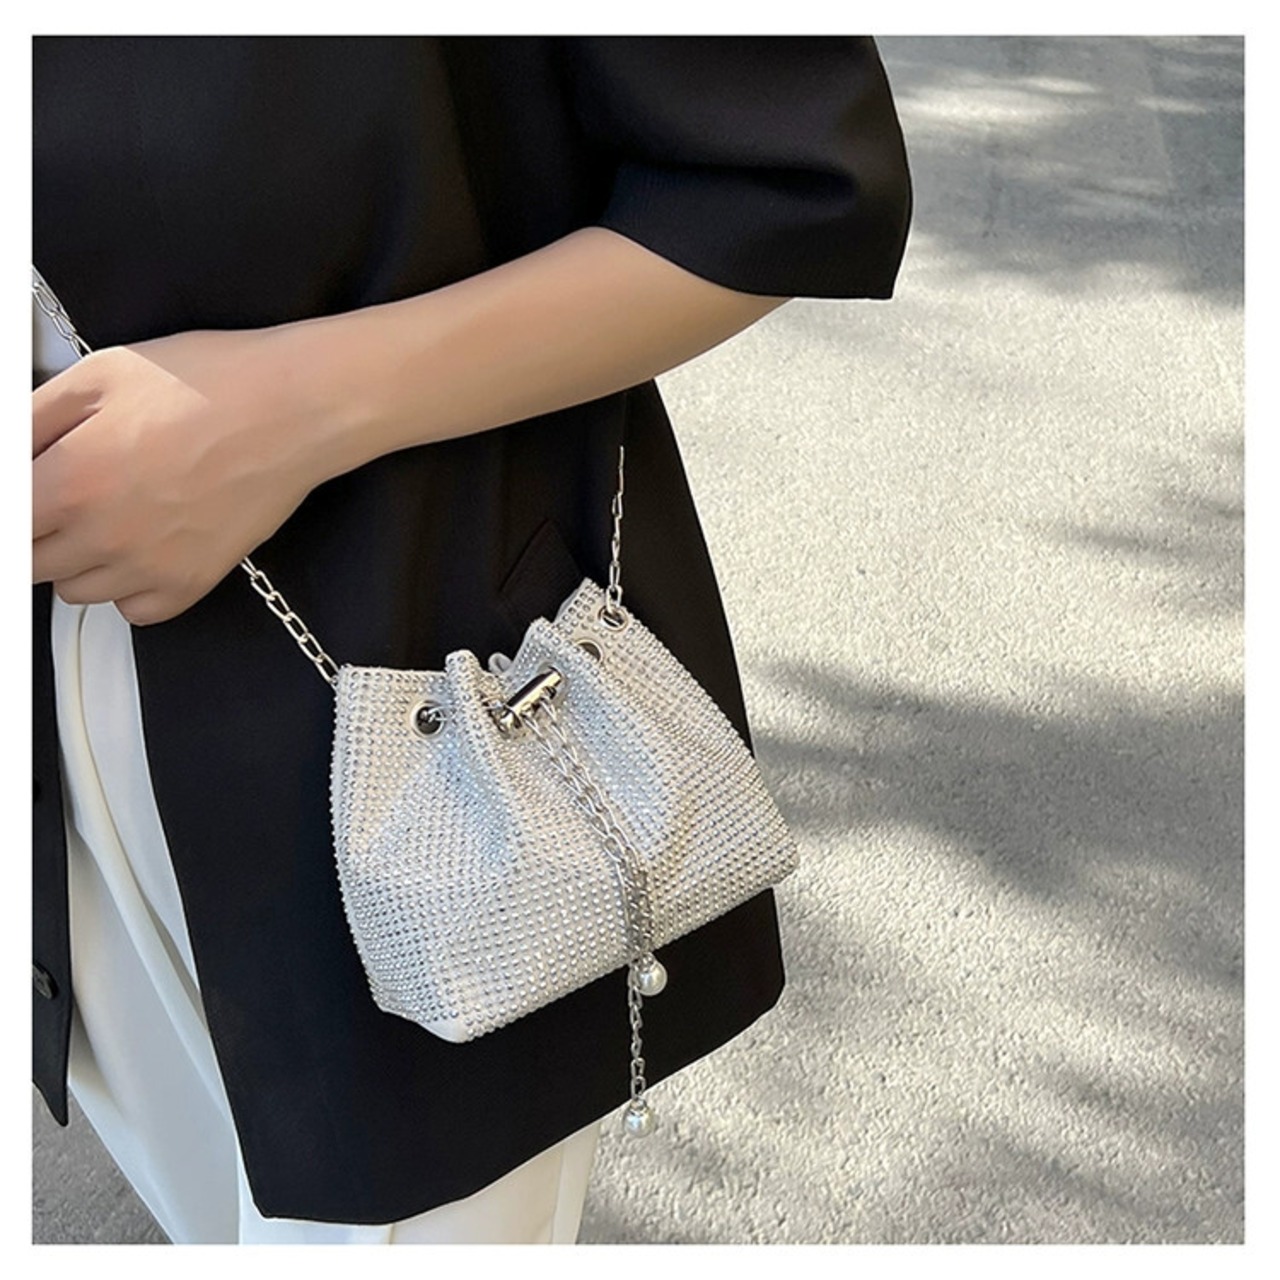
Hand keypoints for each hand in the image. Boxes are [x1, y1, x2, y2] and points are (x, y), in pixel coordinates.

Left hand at [32, 328, 320, 625]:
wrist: (292, 410)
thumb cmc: (210, 384)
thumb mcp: (103, 374)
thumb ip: (32, 419)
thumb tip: (10, 453)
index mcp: (73, 480)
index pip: (6, 525)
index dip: (15, 507)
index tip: (31, 497)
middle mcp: (106, 536)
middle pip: (32, 564)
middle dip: (39, 530)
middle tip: (68, 495)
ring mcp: (151, 567)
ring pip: (75, 591)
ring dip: (78, 559)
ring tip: (110, 515)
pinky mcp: (191, 583)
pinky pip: (133, 611)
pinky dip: (127, 588)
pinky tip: (143, 546)